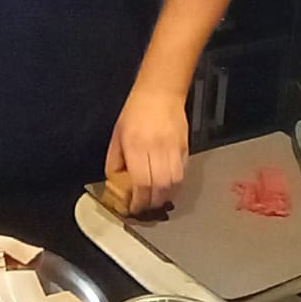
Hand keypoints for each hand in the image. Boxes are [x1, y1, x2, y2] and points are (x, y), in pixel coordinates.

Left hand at [104, 86, 188, 213]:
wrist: (160, 92)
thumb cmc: (134, 113)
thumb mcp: (117, 136)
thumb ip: (115, 161)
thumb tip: (116, 183)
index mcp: (136, 146)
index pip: (141, 182)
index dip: (139, 201)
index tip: (134, 208)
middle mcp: (156, 149)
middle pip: (160, 187)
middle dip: (153, 203)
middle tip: (146, 209)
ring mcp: (173, 148)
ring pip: (175, 182)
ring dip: (166, 197)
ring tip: (157, 201)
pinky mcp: (185, 147)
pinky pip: (183, 173)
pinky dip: (176, 185)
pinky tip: (168, 188)